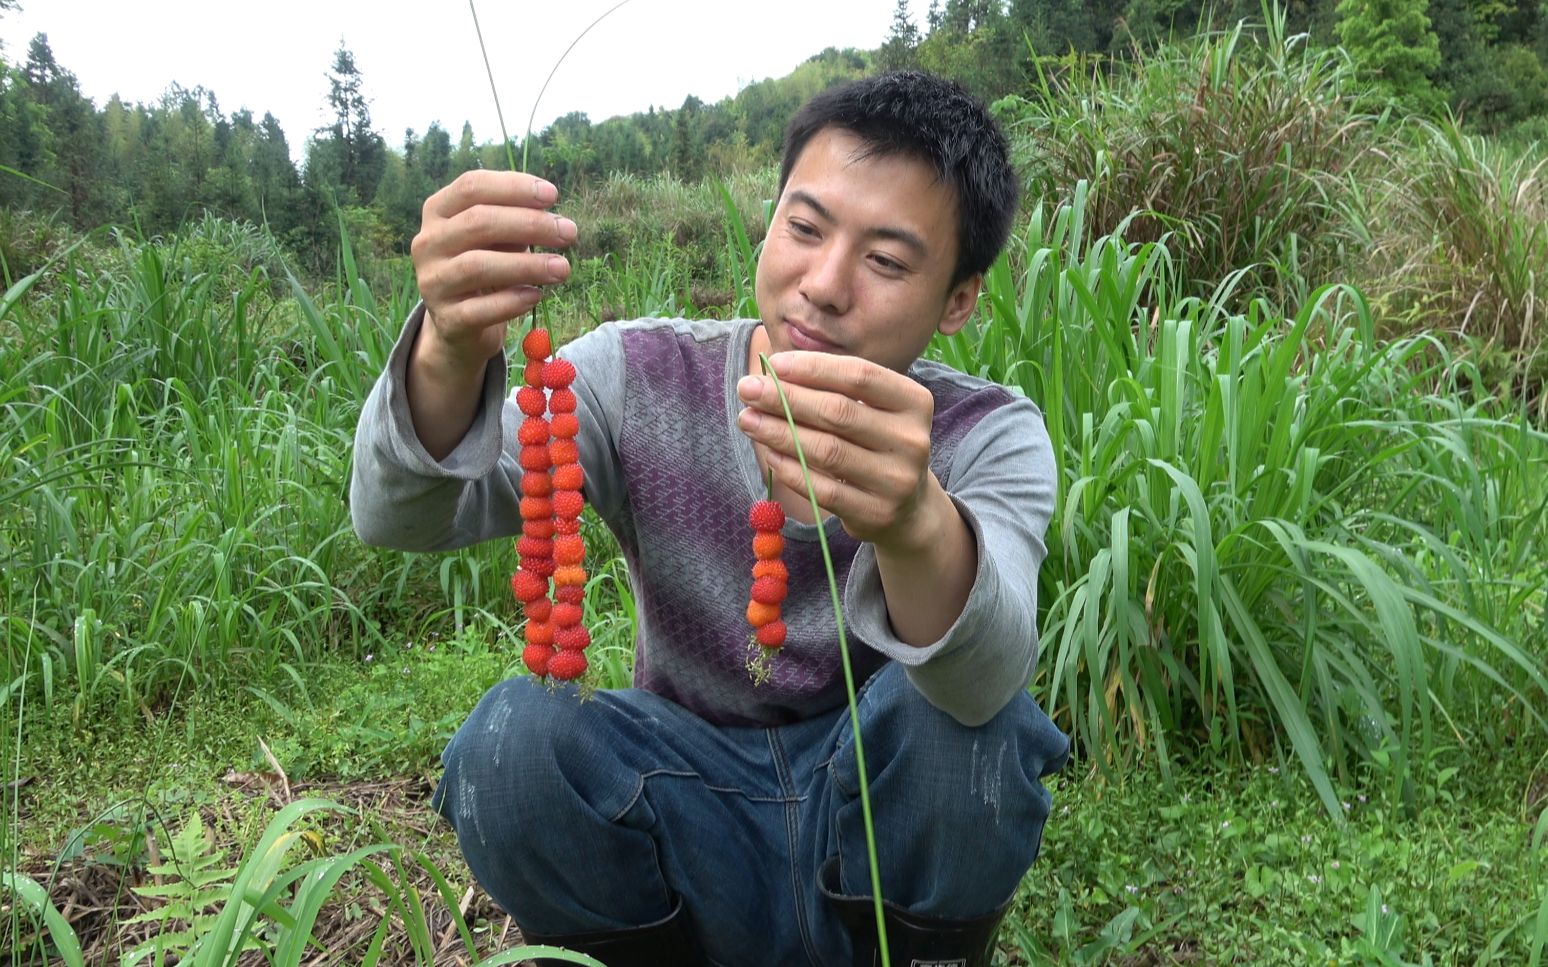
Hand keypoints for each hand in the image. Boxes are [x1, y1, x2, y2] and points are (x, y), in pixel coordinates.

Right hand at [410, 170, 577, 374]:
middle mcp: (428, 243)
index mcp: (438, 211)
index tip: (553, 195)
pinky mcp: (446, 320)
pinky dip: (513, 301)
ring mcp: (432, 282)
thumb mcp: (496, 237)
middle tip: (568, 232)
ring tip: (563, 268)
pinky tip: (537, 295)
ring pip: (478, 266)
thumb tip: (552, 215)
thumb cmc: (485, 264)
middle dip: (530, 224)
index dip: (514, 187)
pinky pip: (481, 309)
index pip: (472, 186)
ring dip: (527, 265)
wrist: (461, 323)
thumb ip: (516, 220)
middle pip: (478, 222)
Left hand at [735, 351, 945, 550]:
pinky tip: (769, 454)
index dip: (813, 368)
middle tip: (747, 389)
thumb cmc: (875, 444)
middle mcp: (911, 440)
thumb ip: (831, 389)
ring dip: (779, 432)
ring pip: (827, 451)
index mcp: (914, 402)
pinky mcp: (875, 513)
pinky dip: (791, 469)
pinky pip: (823, 489)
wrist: (907, 507)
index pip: (859, 376)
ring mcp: (896, 480)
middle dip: (785, 398)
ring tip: (747, 419)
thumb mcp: (869, 410)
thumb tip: (772, 373)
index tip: (773, 364)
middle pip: (838, 412)